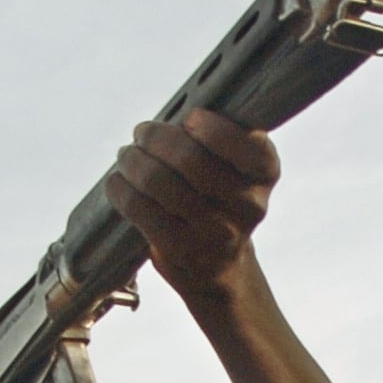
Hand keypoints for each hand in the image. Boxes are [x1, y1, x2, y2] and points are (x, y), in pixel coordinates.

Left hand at [110, 109, 280, 298]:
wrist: (219, 264)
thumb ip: (218, 138)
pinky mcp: (181, 249)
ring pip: (160, 182)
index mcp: (264, 173)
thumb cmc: (219, 199)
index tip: (190, 118)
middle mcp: (247, 205)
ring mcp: (215, 232)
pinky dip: (122, 189)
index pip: (245, 145)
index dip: (212, 128)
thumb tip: (168, 121)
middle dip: (156, 137)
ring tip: (127, 156)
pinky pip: (141, 209)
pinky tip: (118, 182)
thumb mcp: (235, 167)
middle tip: (142, 133)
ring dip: (134, 161)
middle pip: (190, 159)